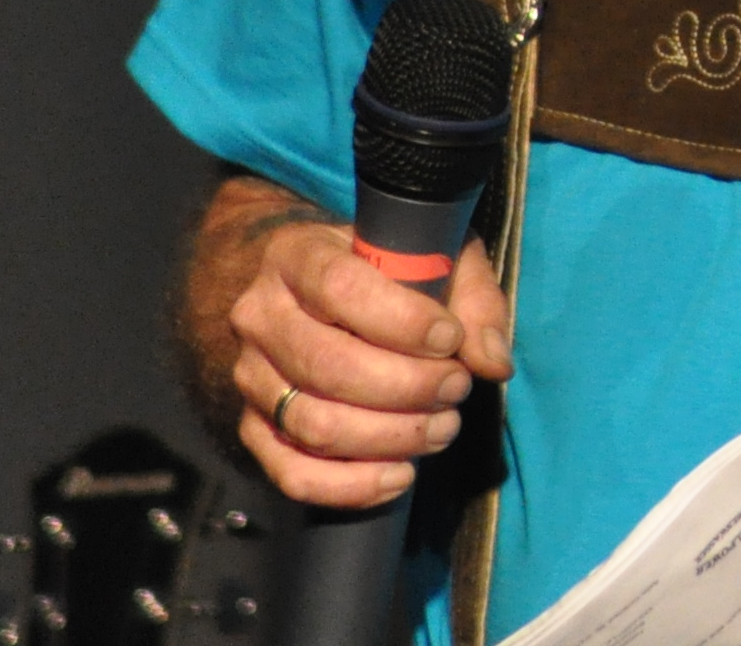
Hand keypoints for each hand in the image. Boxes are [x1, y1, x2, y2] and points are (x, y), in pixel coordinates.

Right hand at [225, 221, 510, 507]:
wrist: (320, 292)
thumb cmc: (392, 270)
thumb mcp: (441, 257)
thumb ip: (475, 302)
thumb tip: (491, 363)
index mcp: (298, 254)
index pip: (342, 288)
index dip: (403, 322)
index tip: (450, 339)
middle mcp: (260, 315)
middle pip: (330, 366)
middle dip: (408, 387)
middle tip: (457, 388)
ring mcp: (249, 376)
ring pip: (315, 425)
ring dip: (391, 437)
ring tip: (443, 428)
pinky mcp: (253, 427)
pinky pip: (292, 473)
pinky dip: (351, 486)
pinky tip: (401, 475)